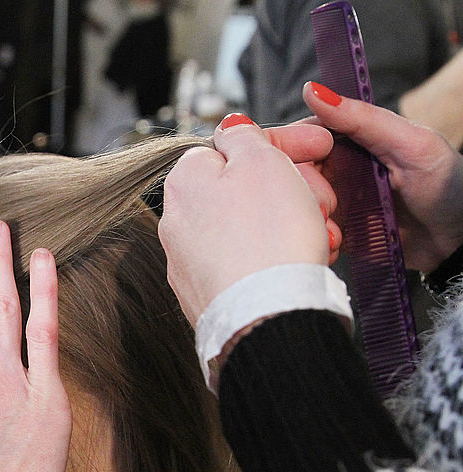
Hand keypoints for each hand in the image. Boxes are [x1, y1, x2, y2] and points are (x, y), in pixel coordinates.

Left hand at [160, 114, 335, 326]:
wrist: (267, 315)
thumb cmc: (267, 236)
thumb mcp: (262, 162)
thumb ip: (245, 135)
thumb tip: (231, 127)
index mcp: (185, 180)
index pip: (235, 147)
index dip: (285, 145)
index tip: (320, 150)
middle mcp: (177, 220)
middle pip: (245, 188)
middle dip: (292, 188)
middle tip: (323, 200)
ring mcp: (189, 261)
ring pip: (251, 226)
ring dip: (292, 222)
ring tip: (321, 233)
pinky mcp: (207, 293)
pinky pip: (247, 262)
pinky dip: (276, 255)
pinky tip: (302, 260)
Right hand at [303, 81, 462, 271]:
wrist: (459, 242)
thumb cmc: (449, 188)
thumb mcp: (411, 145)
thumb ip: (364, 119)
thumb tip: (315, 91)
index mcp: (355, 138)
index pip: (304, 134)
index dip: (295, 147)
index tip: (307, 165)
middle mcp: (341, 166)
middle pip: (296, 170)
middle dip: (304, 189)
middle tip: (327, 205)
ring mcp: (338, 199)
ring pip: (299, 201)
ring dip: (310, 215)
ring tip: (334, 229)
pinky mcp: (338, 228)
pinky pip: (312, 229)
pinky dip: (317, 235)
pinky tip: (333, 242)